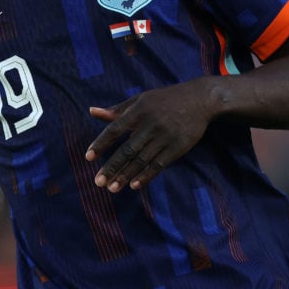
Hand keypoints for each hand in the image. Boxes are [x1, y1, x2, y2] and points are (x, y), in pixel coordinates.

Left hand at [85, 79, 214, 191]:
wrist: (200, 100)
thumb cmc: (164, 99)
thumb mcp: (140, 99)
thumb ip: (116, 109)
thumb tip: (91, 111)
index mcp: (138, 111)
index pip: (114, 129)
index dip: (101, 143)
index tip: (88, 157)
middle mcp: (150, 124)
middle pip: (127, 149)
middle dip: (112, 167)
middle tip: (98, 181)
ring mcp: (165, 137)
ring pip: (141, 160)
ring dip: (126, 175)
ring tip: (112, 188)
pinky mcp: (178, 147)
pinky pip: (159, 164)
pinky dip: (146, 175)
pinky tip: (134, 185)